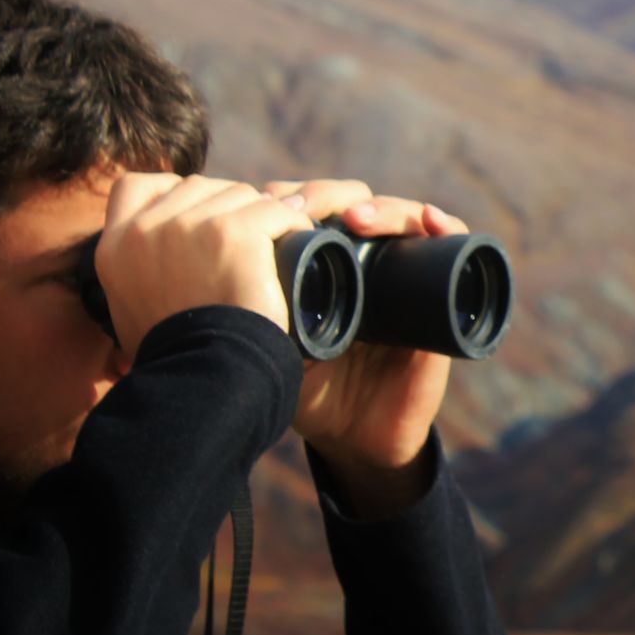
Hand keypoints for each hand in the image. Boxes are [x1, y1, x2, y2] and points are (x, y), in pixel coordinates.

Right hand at [95, 173, 314, 354]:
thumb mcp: (133, 308)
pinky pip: (276, 210)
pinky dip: (293, 224)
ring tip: (274, 250)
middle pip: (199, 187)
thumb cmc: (178, 356)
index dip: (174, 194)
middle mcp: (145, 229)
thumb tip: (168, 259)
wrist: (203, 379)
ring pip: (240, 195)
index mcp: (114, 246)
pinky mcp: (234, 232)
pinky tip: (298, 243)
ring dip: (262, 217)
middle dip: (227, 208)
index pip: (138, 186)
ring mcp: (189, 225)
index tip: (201, 218)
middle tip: (250, 244)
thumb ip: (142, 271)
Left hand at [264, 179, 466, 513]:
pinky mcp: (443, 296)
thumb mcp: (267, 348)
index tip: (269, 202)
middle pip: (358, 205)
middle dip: (333, 196)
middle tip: (313, 208)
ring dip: (386, 208)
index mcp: (324, 268)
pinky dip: (446, 226)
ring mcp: (407, 274)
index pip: (315, 210)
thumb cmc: (309, 392)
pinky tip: (432, 222)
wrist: (357, 438)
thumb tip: (179, 274)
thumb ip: (235, 317)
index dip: (296, 198)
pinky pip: (455, 248)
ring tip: (360, 217)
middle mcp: (367, 263)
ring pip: (404, 217)